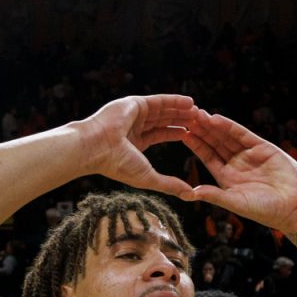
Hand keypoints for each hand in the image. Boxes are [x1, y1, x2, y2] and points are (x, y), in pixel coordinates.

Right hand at [80, 95, 199, 197]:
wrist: (97, 148)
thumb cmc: (117, 165)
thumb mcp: (148, 177)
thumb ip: (169, 184)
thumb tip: (189, 195)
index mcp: (134, 141)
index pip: (160, 134)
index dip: (177, 133)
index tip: (192, 133)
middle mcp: (134, 126)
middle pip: (163, 120)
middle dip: (181, 120)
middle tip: (199, 120)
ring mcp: (133, 113)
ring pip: (162, 110)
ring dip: (180, 110)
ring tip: (198, 111)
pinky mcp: (134, 103)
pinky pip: (159, 100)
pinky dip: (175, 101)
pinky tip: (190, 102)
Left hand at [182, 110, 296, 236]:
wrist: (294, 208)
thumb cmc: (264, 210)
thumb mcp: (236, 203)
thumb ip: (214, 196)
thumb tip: (191, 193)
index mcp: (226, 176)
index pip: (207, 156)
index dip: (195, 144)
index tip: (181, 132)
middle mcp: (236, 163)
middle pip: (215, 142)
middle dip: (201, 129)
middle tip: (185, 115)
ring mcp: (249, 154)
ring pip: (227, 136)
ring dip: (212, 125)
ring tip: (197, 113)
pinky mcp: (263, 148)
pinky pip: (243, 134)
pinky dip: (230, 126)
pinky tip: (216, 118)